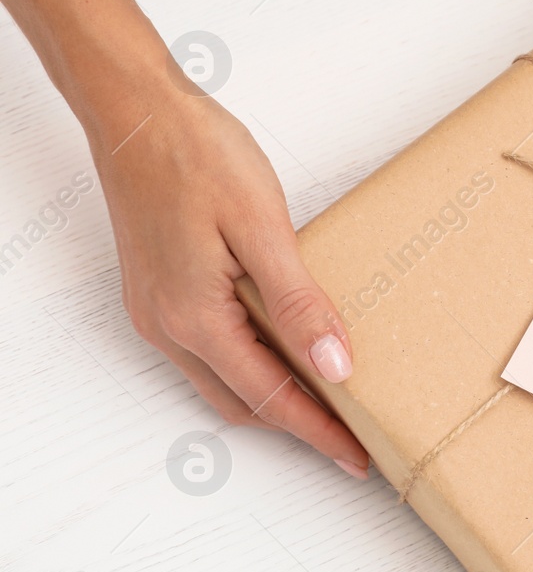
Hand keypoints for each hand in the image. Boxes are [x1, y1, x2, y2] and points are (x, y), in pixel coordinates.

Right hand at [97, 85, 369, 478]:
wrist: (136, 113)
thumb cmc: (197, 156)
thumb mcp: (263, 229)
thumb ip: (298, 304)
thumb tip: (334, 365)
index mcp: (195, 318)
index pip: (270, 398)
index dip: (318, 431)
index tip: (357, 458)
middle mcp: (168, 326)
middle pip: (244, 401)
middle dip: (299, 425)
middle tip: (353, 437)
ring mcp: (157, 311)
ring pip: (224, 378)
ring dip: (274, 396)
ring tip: (329, 401)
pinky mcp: (159, 291)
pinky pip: (210, 348)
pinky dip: (252, 363)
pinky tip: (287, 348)